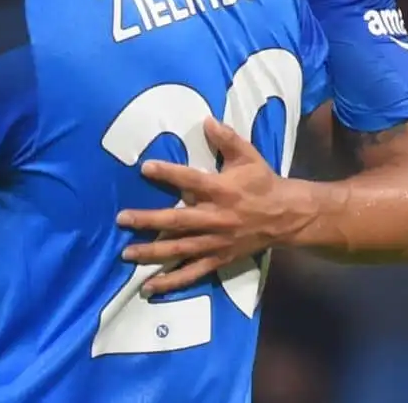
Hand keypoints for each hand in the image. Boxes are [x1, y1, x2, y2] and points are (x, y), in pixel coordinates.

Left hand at [115, 118, 312, 295]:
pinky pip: (192, 272)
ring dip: (152, 252)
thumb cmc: (262, 182)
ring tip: (126, 253)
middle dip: (148, 220)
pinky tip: (149, 287)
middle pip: (177, 220)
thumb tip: (206, 119)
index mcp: (222, 190)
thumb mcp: (248, 156)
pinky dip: (171, 282)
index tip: (145, 168)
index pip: (191, 181)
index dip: (168, 174)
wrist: (286, 216)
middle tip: (122, 219)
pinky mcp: (218, 258)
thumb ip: (226, 138)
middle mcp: (216, 218)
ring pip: (180, 249)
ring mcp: (216, 242)